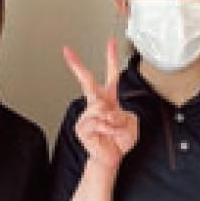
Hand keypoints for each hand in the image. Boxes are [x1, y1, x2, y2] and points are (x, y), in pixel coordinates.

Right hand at [63, 38, 137, 168]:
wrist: (111, 157)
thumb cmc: (120, 140)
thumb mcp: (131, 123)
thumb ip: (124, 114)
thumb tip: (107, 112)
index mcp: (110, 98)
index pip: (111, 74)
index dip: (111, 58)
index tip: (110, 42)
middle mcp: (97, 104)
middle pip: (87, 81)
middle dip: (77, 65)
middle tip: (68, 52)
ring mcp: (88, 114)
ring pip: (102, 108)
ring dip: (114, 121)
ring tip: (114, 130)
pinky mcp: (82, 126)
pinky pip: (98, 122)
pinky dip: (108, 129)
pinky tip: (107, 134)